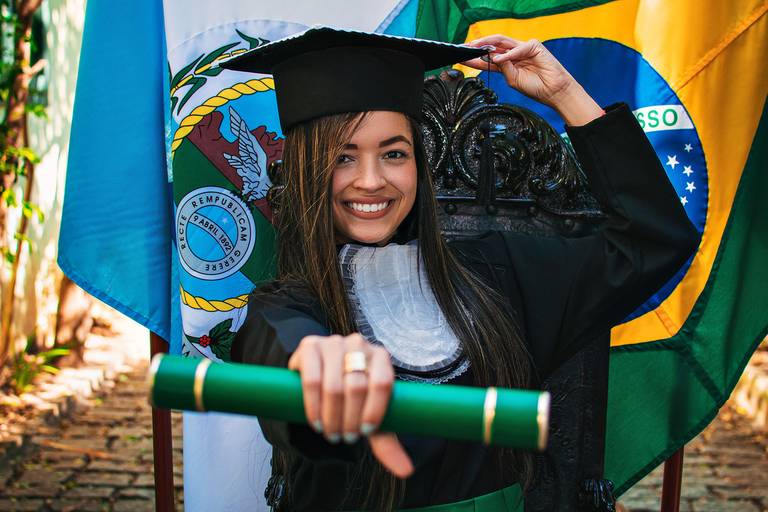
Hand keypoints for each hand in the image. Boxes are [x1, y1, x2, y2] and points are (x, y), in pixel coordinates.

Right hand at [288, 333, 413, 478]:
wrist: (319, 374)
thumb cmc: (350, 397)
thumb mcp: (369, 415)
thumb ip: (386, 441)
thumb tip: (406, 471)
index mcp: (380, 357)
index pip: (383, 383)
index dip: (375, 411)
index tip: (365, 432)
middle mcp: (359, 344)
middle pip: (357, 387)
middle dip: (350, 419)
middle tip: (344, 438)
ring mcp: (333, 342)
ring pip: (334, 386)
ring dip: (331, 417)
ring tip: (330, 433)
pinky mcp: (309, 346)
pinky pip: (311, 379)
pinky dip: (314, 406)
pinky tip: (315, 421)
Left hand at [463, 35, 602, 125]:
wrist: (553, 92)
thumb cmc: (535, 87)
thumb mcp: (513, 80)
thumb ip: (503, 69)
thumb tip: (493, 59)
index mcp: (508, 63)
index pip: (488, 58)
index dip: (476, 57)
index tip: (462, 58)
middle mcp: (514, 53)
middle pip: (493, 46)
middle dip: (478, 46)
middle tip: (465, 48)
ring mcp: (524, 48)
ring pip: (503, 42)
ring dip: (488, 43)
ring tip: (476, 47)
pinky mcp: (534, 47)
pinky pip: (518, 48)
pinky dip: (508, 54)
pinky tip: (499, 59)